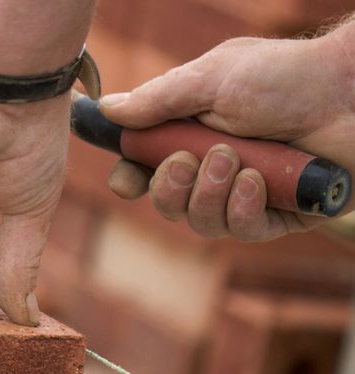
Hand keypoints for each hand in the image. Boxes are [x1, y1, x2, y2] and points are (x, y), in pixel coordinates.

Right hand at [100, 30, 354, 240]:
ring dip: (208, 195)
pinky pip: (244, 231)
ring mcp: (250, 193)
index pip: (147, 166)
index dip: (131, 179)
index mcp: (195, 132)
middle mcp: (218, 166)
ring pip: (202, 222)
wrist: (352, 92)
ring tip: (233, 160)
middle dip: (169, 188)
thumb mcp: (211, 80)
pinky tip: (257, 182)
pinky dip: (243, 209)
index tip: (125, 182)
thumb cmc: (286, 77)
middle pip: (168, 202)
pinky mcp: (283, 215)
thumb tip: (108, 110)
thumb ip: (157, 100)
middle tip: (186, 161)